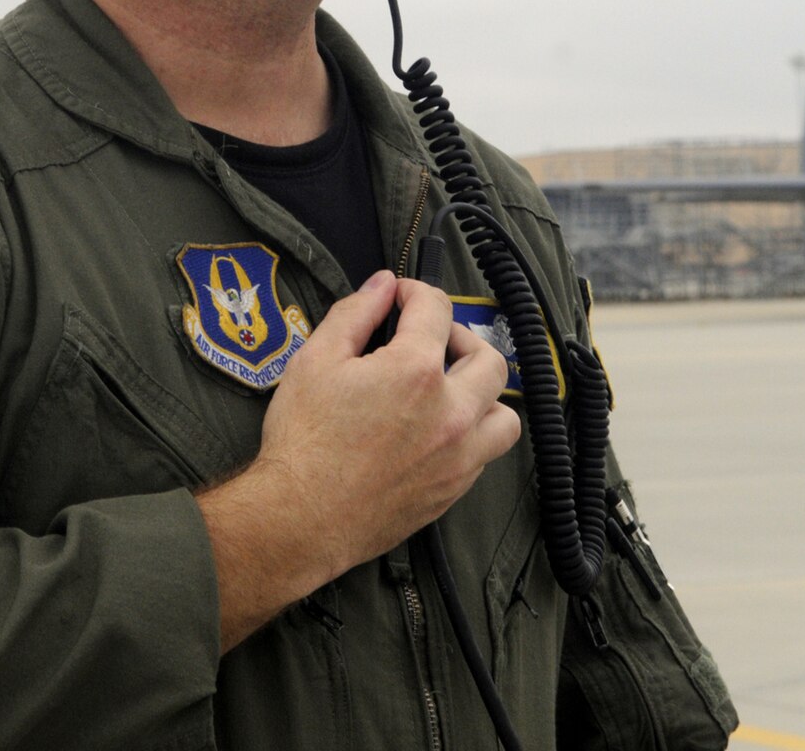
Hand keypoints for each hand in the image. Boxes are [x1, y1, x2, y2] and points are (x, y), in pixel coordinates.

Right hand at [195, 270, 520, 649]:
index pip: (436, 309)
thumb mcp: (315, 360)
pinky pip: (485, 454)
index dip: (415, 291)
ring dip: (483, 393)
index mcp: (416, 371)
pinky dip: (471, 434)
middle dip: (458, 336)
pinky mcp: (454, 490)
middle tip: (428, 339)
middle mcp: (451, 412)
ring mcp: (459, 456)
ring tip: (450, 390)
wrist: (300, 517)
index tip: (398, 296)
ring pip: (504, 414)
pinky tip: (437, 431)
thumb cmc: (303, 441)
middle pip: (487, 358)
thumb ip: (355, 313)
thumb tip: (382, 286)